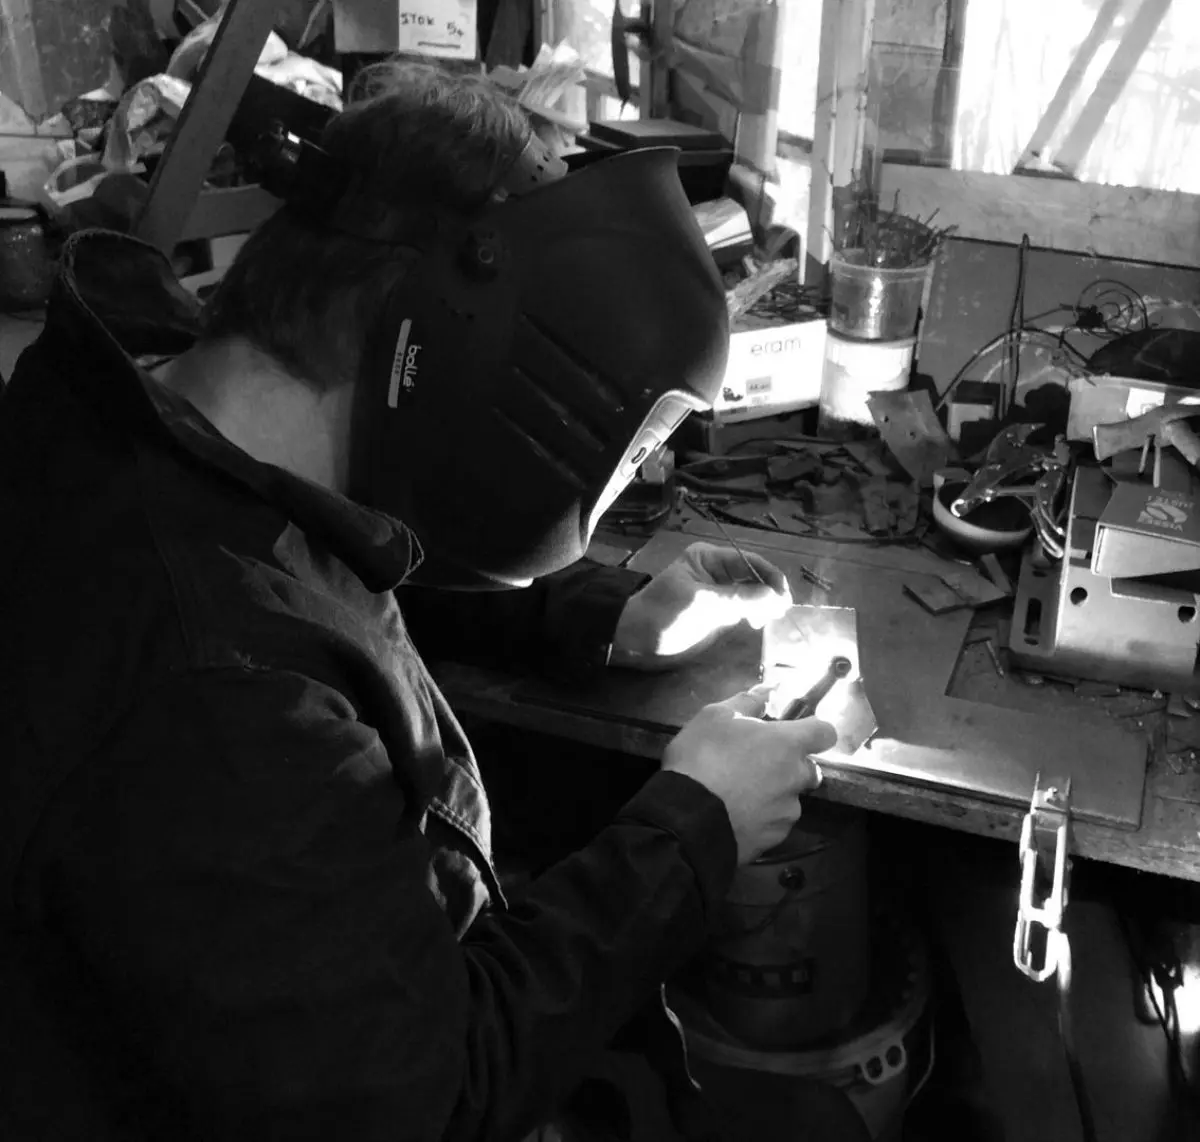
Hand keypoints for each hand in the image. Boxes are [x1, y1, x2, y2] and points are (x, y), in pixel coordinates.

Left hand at [610, 542, 791, 670]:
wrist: (634, 641)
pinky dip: (755, 615)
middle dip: (769, 591)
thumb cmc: (663, 616)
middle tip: (781, 612)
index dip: (770, 577)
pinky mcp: (718, 614)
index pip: (749, 561)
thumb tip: (775, 597)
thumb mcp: (703, 605)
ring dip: (765, 604)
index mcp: (709, 559)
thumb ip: (740, 599)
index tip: (784, 598)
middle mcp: (717, 572)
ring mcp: (718, 594)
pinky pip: (743, 610)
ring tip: (771, 619)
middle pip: (754, 576)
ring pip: (752, 594)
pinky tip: (760, 624)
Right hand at [663, 684, 835, 864]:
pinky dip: (762, 819)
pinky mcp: (774, 839)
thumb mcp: (715, 717)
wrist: (686, 819)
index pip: (826, 732)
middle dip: (791, 765)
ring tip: (740, 795)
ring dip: (775, 794)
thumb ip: (748, 701)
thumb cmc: (702, 758)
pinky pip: (774, 824)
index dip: (814, 730)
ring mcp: (787, 812)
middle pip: (810, 769)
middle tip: (758, 764)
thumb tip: (769, 690)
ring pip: (791, 799)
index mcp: (787, 744)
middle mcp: (796, 778)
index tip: (795, 731)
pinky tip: (736, 815)